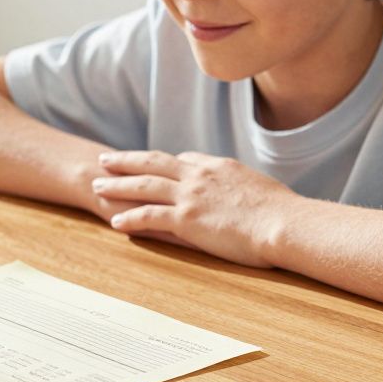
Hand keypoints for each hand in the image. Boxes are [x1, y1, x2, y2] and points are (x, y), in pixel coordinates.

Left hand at [92, 151, 297, 267]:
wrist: (285, 223)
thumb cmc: (282, 212)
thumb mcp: (259, 187)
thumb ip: (240, 185)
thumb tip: (238, 189)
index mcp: (218, 167)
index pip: (183, 158)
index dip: (162, 162)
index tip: (148, 164)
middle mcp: (199, 175)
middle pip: (153, 162)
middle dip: (126, 160)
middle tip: (105, 160)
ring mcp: (191, 195)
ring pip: (144, 185)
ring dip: (117, 184)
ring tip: (97, 186)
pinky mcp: (187, 218)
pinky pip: (149, 215)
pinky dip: (130, 217)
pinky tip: (115, 222)